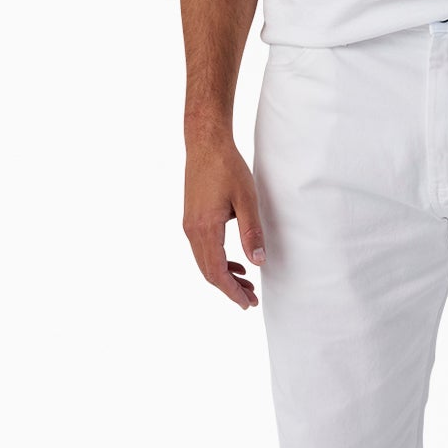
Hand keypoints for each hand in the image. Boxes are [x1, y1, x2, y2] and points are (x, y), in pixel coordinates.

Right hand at [183, 130, 265, 307]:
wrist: (205, 144)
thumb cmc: (227, 168)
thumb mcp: (246, 199)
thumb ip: (251, 232)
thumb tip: (258, 261)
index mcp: (206, 228)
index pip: (217, 271)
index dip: (232, 291)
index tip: (247, 303)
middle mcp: (192, 230)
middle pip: (208, 271)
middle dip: (229, 289)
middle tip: (250, 300)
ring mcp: (190, 225)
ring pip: (204, 262)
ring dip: (224, 276)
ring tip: (246, 285)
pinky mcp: (192, 219)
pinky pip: (203, 249)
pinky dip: (218, 261)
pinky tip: (235, 263)